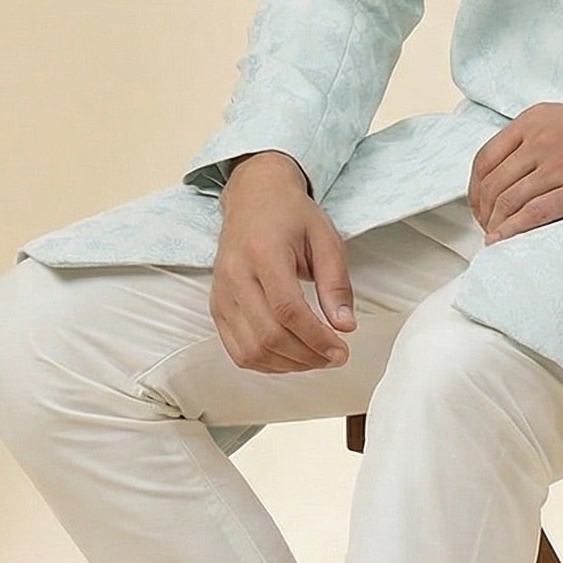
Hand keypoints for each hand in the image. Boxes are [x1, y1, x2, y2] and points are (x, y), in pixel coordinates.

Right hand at [210, 152, 355, 371]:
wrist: (254, 197)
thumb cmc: (289, 215)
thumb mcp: (325, 239)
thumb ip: (336, 284)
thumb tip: (345, 326)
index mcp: (263, 252)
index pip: (287, 311)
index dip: (316, 338)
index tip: (340, 350)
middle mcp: (235, 275)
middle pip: (268, 335)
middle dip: (307, 356)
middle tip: (333, 356)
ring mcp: (222, 293)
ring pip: (250, 349)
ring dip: (287, 364)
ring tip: (314, 357)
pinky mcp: (217, 306)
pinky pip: (236, 349)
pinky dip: (265, 362)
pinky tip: (289, 357)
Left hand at [467, 103, 562, 243]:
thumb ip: (536, 139)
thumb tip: (508, 173)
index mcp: (536, 120)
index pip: (485, 159)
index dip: (475, 189)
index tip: (479, 205)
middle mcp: (542, 140)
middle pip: (492, 184)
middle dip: (483, 212)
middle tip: (487, 227)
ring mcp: (560, 165)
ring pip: (509, 201)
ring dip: (496, 225)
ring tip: (496, 237)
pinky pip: (534, 214)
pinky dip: (512, 230)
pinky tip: (503, 241)